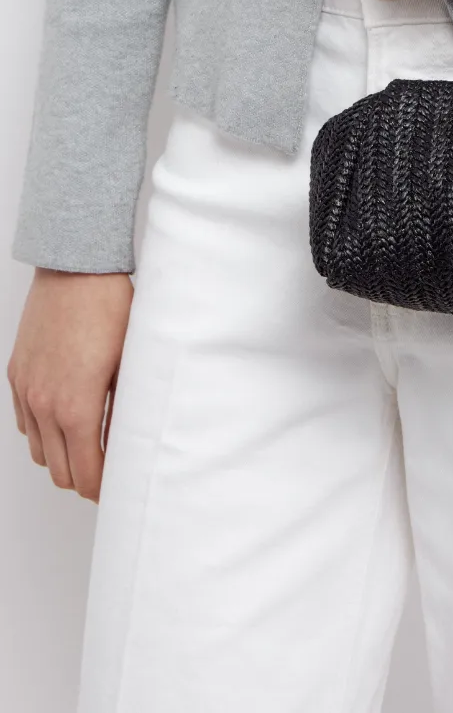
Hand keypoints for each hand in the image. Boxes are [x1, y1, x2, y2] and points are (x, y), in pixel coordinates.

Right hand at [7, 268, 133, 501]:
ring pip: (39, 450)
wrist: (77, 269)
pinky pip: (25, 422)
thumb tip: (125, 447)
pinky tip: (64, 421)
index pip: (85, 474)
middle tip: (107, 474)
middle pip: (60, 471)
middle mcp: (44, 405)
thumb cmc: (111, 309)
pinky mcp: (17, 374)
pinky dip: (42, 432)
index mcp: (76, 408)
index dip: (102, 490)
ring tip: (88, 448)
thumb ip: (123, 413)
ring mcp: (26, 390)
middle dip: (83, 479)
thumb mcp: (129, 365)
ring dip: (62, 456)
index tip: (118, 490)